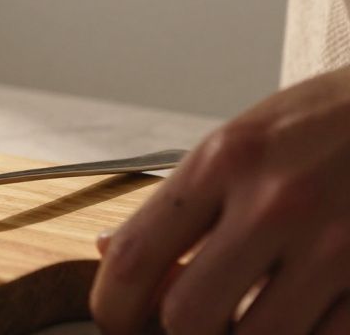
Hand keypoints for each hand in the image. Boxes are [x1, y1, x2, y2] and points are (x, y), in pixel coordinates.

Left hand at [90, 67, 349, 332]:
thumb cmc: (329, 124)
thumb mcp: (242, 140)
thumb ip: (182, 201)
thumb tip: (110, 249)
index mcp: (225, 161)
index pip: (134, 256)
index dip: (112, 308)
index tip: (116, 321)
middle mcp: (276, 202)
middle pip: (188, 315)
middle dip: (179, 331)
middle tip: (191, 322)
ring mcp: (337, 245)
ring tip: (248, 317)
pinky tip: (304, 315)